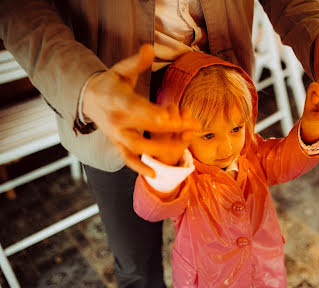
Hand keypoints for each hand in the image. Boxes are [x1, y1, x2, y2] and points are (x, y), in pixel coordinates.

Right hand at [82, 44, 199, 176]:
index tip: (170, 116)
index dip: (152, 113)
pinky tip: (155, 174)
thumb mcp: (120, 70)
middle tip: (195, 125)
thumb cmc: (111, 82)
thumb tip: (149, 47)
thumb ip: (136, 62)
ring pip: (139, 146)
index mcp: (116, 99)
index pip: (136, 108)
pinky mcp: (117, 144)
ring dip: (162, 148)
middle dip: (172, 128)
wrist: (88, 99)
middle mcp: (115, 120)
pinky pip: (127, 159)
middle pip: (145, 128)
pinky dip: (139, 167)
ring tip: (186, 143)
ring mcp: (116, 135)